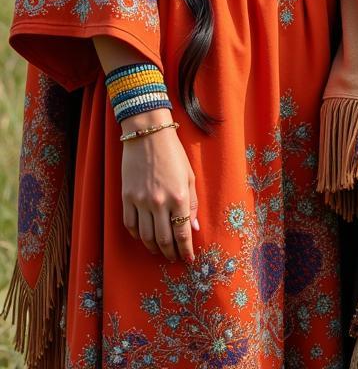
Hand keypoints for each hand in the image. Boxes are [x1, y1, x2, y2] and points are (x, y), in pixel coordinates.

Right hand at [121, 113, 198, 262]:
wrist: (147, 136)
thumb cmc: (173, 154)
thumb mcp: (190, 176)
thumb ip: (192, 204)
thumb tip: (193, 228)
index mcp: (179, 196)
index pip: (182, 233)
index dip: (186, 250)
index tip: (189, 260)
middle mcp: (159, 202)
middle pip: (163, 239)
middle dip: (170, 253)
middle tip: (174, 259)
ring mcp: (140, 201)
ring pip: (145, 236)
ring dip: (154, 248)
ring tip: (160, 251)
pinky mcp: (126, 198)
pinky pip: (130, 225)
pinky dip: (137, 235)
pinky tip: (144, 237)